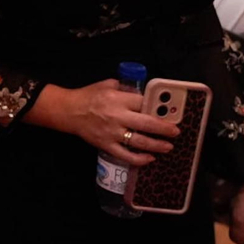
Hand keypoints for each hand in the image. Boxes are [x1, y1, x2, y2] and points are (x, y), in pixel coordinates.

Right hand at [57, 79, 179, 164]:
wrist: (68, 111)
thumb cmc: (88, 96)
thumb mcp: (107, 85)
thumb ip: (125, 89)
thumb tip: (144, 96)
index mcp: (117, 99)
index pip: (143, 103)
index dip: (157, 108)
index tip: (168, 112)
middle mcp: (117, 116)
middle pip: (146, 123)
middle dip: (164, 128)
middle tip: (176, 131)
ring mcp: (112, 133)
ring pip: (139, 141)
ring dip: (157, 145)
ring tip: (169, 146)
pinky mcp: (106, 145)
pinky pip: (126, 155)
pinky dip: (139, 159)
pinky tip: (150, 158)